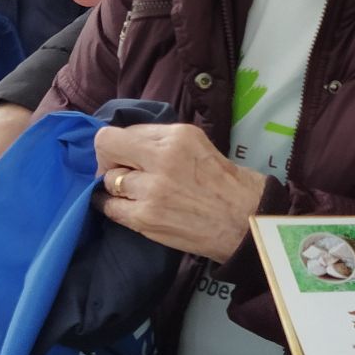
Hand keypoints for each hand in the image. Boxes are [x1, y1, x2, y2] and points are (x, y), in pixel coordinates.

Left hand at [95, 122, 267, 262]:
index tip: (127, 156)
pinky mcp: (145, 217)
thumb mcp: (199, 145)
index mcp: (178, 136)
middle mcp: (162, 158)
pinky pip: (110, 207)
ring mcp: (151, 189)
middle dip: (109, 161)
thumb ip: (163, 142)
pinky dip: (113, 206)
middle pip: (106, 148)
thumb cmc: (229, 184)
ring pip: (108, 180)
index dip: (120, 145)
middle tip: (125, 175)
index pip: (123, 131)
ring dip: (118, 188)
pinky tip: (127, 208)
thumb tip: (128, 146)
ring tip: (139, 195)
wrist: (248, 223)